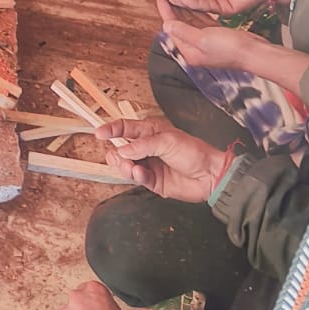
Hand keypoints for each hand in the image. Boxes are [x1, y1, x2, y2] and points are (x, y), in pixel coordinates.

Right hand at [95, 116, 228, 201]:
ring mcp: (149, 164)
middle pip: (121, 148)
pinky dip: (137, 175)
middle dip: (117, 153)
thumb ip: (143, 145)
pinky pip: (137, 178)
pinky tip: (141, 174)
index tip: (98, 133)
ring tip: (132, 167)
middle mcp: (146, 147)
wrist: (210, 176)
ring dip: (125, 166)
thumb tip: (122, 149)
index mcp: (150, 131)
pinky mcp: (153, 181)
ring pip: (126, 165)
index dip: (111, 129)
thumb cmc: (193, 152)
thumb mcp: (167, 141)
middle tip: (117, 156)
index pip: (125, 128)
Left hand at [156, 0, 251, 71]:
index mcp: (189, 51)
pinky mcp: (215, 35)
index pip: (172, 27)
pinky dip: (196, 10)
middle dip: (172, 7)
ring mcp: (205, 41)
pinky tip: (193, 0)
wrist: (254, 52)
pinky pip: (201, 20)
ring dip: (183, 7)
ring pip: (189, 21)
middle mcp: (195, 47)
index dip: (165, 10)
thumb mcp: (203, 39)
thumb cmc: (230, 49)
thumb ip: (184, 31)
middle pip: (179, 23)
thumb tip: (166, 25)